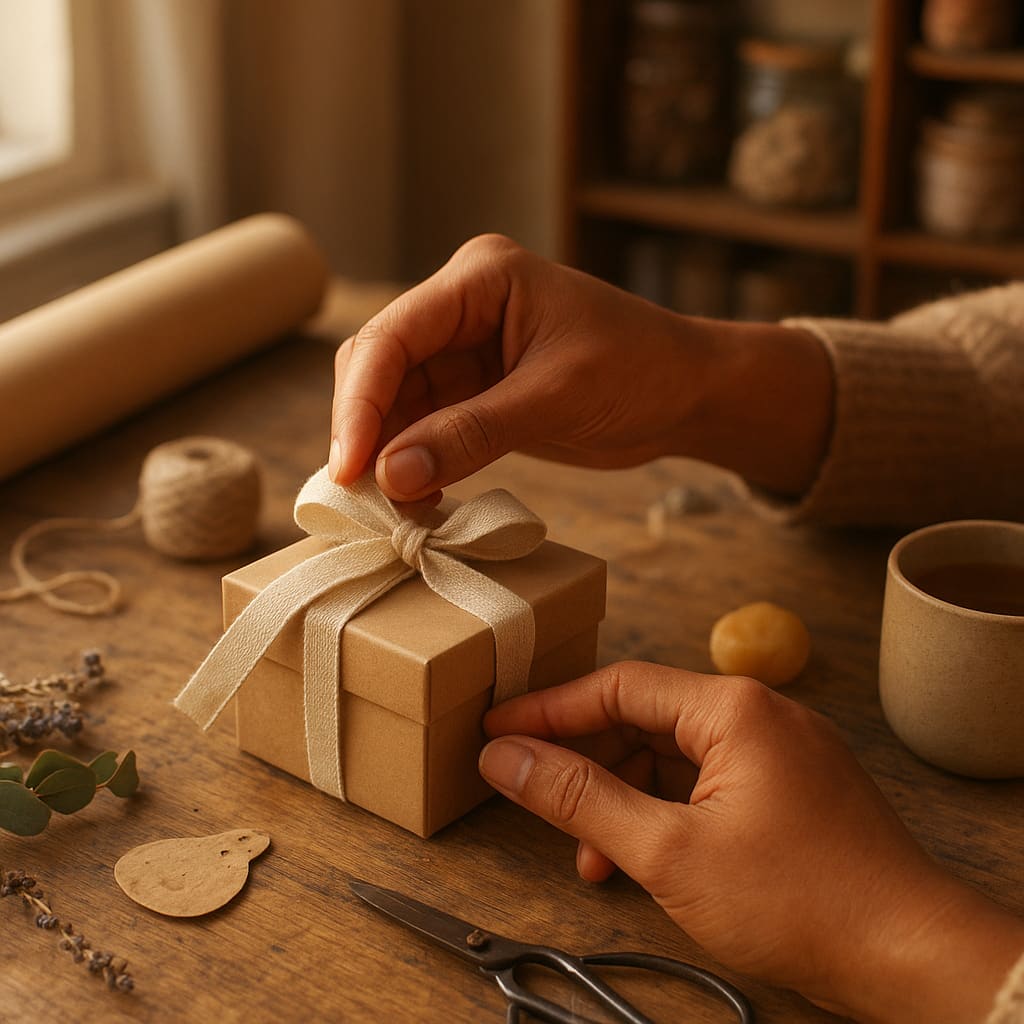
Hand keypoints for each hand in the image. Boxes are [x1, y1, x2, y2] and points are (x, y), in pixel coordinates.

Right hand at [330, 235, 832, 499]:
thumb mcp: (555, 398)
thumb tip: (390, 476)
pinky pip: (425, 425)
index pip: (393, 336)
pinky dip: (415, 462)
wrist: (688, 393)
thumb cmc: (640, 371)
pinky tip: (414, 502)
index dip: (361, 404)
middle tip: (360, 499)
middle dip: (366, 430)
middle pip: (380, 366)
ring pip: (395, 401)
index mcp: (480, 278)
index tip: (351, 468)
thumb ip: (471, 433)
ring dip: (386, 453)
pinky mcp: (475, 389)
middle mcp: (461, 306)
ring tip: (387, 512)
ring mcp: (464, 348)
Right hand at [479, 663, 1023, 1022]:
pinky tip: (643, 860)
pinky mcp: (790, 789)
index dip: (547, 709)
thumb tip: (507, 758)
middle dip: (585, 761)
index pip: (616, 687)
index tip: (495, 728)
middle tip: (530, 791)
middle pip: (643, 718)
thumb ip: (579, 797)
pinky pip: (708, 783)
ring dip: (623, 798)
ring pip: (674, 757)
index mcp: (732, 706)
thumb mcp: (668, 850)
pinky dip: (666, 814)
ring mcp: (779, 752)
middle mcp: (759, 714)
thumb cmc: (802, 900)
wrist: (911, 956)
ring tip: (591, 856)